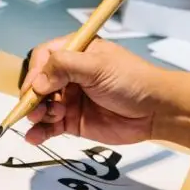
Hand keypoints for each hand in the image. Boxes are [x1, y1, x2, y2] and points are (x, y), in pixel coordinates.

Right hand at [22, 37, 169, 145]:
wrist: (156, 111)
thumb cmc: (131, 80)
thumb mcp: (98, 66)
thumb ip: (65, 67)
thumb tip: (36, 82)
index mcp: (76, 53)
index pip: (44, 58)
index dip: (35, 73)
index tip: (33, 89)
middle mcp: (69, 75)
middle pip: (38, 84)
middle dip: (33, 97)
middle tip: (36, 109)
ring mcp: (70, 99)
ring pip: (41, 106)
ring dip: (37, 114)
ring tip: (44, 119)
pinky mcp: (73, 122)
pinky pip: (50, 126)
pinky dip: (39, 132)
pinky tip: (34, 137)